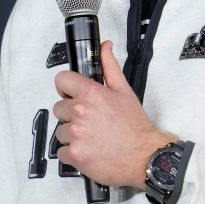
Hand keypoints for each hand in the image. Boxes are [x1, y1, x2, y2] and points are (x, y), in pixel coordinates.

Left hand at [51, 40, 174, 188]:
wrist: (145, 156)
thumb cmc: (135, 126)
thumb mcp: (124, 91)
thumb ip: (110, 67)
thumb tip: (105, 46)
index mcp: (90, 95)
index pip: (61, 80)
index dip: (66, 88)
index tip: (71, 95)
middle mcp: (80, 113)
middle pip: (59, 109)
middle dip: (71, 115)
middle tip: (90, 122)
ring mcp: (76, 135)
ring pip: (60, 132)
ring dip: (72, 135)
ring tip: (92, 138)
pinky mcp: (75, 155)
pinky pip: (62, 152)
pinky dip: (73, 153)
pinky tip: (89, 151)